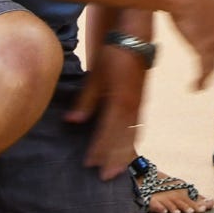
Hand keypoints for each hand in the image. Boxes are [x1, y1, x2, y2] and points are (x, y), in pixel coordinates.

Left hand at [64, 41, 146, 179]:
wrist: (134, 35)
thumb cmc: (113, 52)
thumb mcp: (95, 75)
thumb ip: (85, 100)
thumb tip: (72, 122)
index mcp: (121, 100)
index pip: (108, 132)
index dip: (99, 149)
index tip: (89, 164)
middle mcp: (133, 105)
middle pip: (124, 138)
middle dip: (115, 158)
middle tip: (105, 177)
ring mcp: (140, 103)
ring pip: (133, 134)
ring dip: (125, 152)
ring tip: (118, 169)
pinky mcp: (141, 100)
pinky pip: (137, 126)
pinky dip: (131, 140)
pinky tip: (127, 149)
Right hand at [166, 0, 213, 90]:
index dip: (212, 38)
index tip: (206, 46)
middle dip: (213, 56)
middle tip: (207, 68)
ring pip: (213, 60)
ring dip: (206, 72)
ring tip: (200, 81)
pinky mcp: (206, 49)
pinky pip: (206, 69)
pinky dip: (200, 80)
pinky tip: (195, 87)